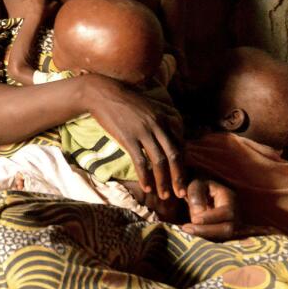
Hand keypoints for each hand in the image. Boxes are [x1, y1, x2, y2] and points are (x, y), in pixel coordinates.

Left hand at [17, 0, 56, 24]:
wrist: (33, 18)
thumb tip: (56, 2)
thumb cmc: (43, 13)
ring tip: (31, 5)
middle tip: (37, 2)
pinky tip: (27, 8)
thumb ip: (54, 4)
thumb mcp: (51, 9)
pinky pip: (23, 1)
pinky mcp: (22, 2)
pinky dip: (24, 4)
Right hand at [81, 74, 185, 199]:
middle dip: (179, 177)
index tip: (184, 178)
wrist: (103, 93)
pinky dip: (145, 176)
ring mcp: (143, 131)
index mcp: (164, 117)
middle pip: (174, 155)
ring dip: (163, 181)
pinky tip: (147, 187)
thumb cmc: (124, 101)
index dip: (184, 164)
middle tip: (181, 193)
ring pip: (159, 161)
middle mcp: (157, 125)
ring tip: (164, 195)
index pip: (180, 145)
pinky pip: (140, 161)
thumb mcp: (148, 108)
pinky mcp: (128, 137)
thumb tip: (168, 138)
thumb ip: (160, 121)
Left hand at [181, 177, 238, 239]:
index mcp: (230, 198)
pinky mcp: (223, 231)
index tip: (194, 219)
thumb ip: (196, 196)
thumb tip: (197, 217)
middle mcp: (235, 213)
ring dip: (204, 236)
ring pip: (223, 237)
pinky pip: (218, 239)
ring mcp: (232, 224)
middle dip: (206, 231)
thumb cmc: (200, 184)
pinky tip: (190, 234)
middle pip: (228, 229)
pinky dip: (204, 238)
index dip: (211, 218)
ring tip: (185, 230)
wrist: (205, 190)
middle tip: (186, 228)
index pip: (227, 212)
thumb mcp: (197, 183)